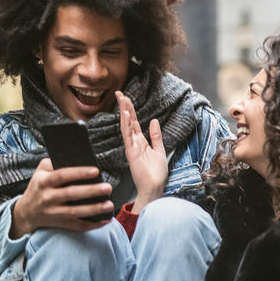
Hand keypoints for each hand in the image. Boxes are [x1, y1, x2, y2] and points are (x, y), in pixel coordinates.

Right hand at [10, 158, 112, 237]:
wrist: (26, 212)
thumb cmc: (39, 187)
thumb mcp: (40, 172)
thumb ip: (54, 164)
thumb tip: (77, 159)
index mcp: (44, 181)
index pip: (62, 175)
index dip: (79, 173)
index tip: (96, 171)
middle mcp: (48, 197)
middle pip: (71, 194)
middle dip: (91, 191)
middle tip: (108, 187)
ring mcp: (54, 212)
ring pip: (76, 212)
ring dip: (95, 209)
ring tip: (110, 204)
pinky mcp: (60, 223)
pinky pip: (78, 226)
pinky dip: (93, 225)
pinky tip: (105, 220)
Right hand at [117, 91, 166, 212]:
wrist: (155, 187)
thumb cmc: (156, 173)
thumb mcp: (159, 150)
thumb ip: (156, 136)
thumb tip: (154, 121)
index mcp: (141, 142)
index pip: (134, 122)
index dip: (130, 110)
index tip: (126, 98)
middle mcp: (134, 143)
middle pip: (128, 121)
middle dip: (125, 107)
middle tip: (119, 93)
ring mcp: (132, 147)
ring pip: (126, 126)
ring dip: (124, 112)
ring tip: (122, 99)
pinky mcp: (131, 152)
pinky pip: (127, 135)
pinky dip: (126, 124)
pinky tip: (125, 114)